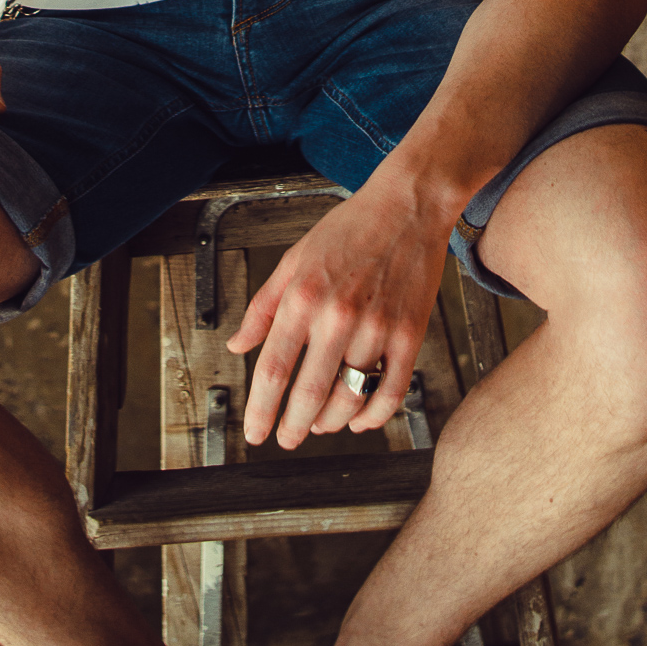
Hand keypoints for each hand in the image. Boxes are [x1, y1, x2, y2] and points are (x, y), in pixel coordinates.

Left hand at [226, 171, 452, 449]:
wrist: (407, 206)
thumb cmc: (349, 228)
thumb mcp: (293, 259)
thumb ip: (262, 306)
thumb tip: (237, 345)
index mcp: (303, 297)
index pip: (273, 369)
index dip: (261, 409)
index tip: (255, 432)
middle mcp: (337, 316)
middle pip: (309, 394)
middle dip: (292, 427)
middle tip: (285, 440)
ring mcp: (377, 328)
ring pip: (349, 398)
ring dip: (330, 422)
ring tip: (320, 426)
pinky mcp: (409, 334)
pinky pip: (391, 392)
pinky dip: (374, 416)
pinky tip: (360, 420)